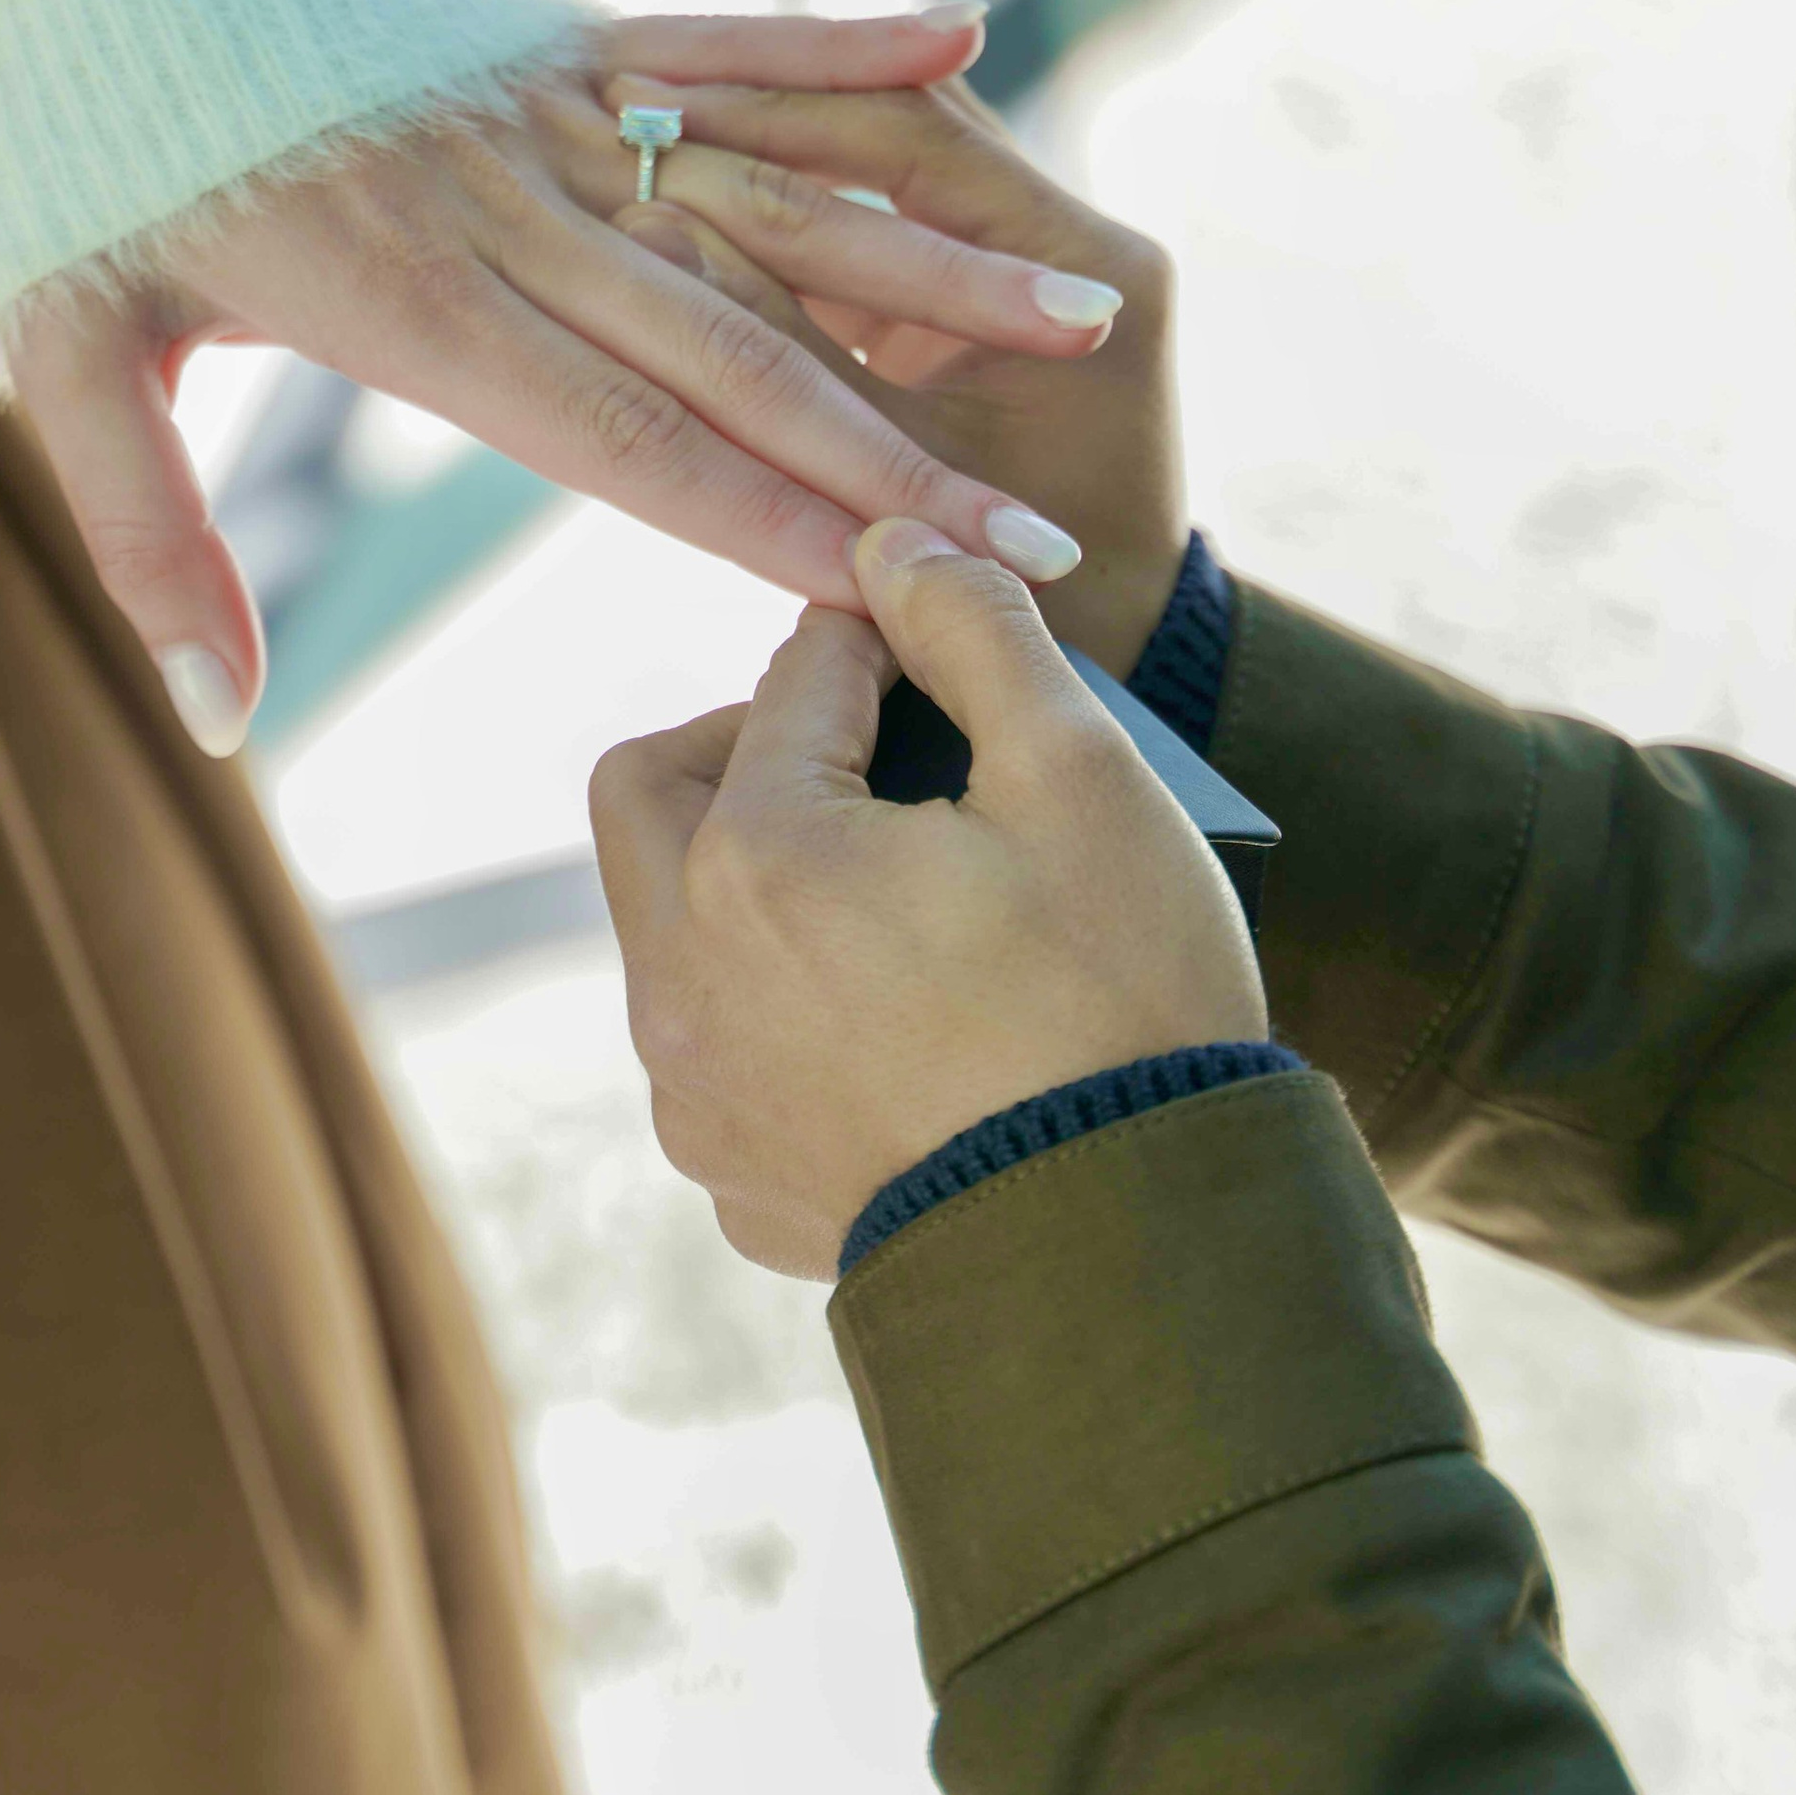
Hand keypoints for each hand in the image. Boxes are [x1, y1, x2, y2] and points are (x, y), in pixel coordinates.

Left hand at [4, 9, 1135, 754]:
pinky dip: (835, 45)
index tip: (904, 599)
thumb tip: (224, 722)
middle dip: (901, 458)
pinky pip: (715, 35)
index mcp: (409, 298)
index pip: (627, 442)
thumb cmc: (65, 143)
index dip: (774, 525)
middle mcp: (508, 203)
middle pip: (739, 348)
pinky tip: (962, 47)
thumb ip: (145, 536)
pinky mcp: (551, 19)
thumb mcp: (58, 350)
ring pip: (767, 198)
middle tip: (1045, 543)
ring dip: (926, 267)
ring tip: (1080, 314)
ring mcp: (544, 101)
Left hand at [591, 520, 1266, 1278]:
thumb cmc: (1123, 1002)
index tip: (944, 645)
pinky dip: (779, 997)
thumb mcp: (1082, 773)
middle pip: (655, 785)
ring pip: (672, 920)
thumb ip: (972, 627)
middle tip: (876, 756)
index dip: (881, 640)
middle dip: (753, 741)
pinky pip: (717, 1041)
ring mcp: (694, 1089)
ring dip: (755, 872)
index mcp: (755, 855)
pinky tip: (896, 1006)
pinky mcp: (730, 1176)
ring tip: (892, 879)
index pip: (796, 677)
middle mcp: (680, 973)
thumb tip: (894, 540)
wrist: (1140, 1254)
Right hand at [605, 66, 1184, 683]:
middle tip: (634, 100)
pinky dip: (788, 208)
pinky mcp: (973, 292)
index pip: (917, 138)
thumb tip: (650, 231)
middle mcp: (1069, 236)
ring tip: (642, 129)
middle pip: (900, 126)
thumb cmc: (1013, 590)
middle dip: (766, 114)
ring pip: (879, 162)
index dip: (782, 118)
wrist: (1112, 647)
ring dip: (771, 149)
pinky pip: (871, 218)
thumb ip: (785, 353)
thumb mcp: (889, 471)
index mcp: (1082, 265)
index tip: (662, 109)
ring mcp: (1024, 257)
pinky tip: (680, 187)